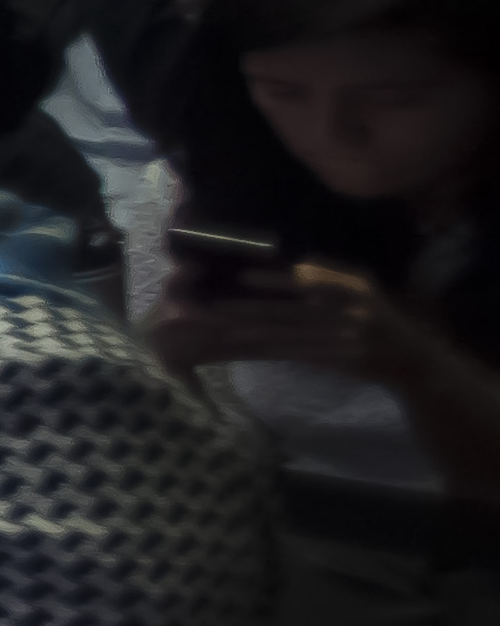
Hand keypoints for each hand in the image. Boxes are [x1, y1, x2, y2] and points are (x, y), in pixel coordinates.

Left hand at [151, 258, 400, 375]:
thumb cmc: (380, 316)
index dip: (275, 280)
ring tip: (220, 327)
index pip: (310, 280)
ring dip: (252, 331)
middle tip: (215, 304)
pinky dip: (268, 350)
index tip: (242, 277)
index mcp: (354, 287)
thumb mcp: (363, 288)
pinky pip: (295, 354)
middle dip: (251, 307)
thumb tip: (293, 264)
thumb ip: (329, 275)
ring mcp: (342, 339)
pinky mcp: (335, 361)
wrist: (410, 361)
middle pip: (292, 310)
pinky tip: (244, 347)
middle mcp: (350, 312)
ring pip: (288, 334)